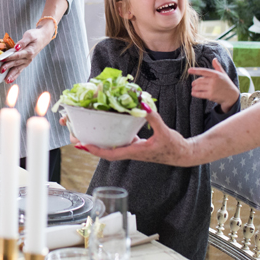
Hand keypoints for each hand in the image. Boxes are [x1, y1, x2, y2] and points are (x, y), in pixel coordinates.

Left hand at [0, 24, 52, 82]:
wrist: (43, 38)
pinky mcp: (26, 62)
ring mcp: (27, 61)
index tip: (2, 59)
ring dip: (12, 75)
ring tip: (6, 80)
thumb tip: (16, 47)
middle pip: (16, 63)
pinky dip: (15, 75)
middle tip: (1, 70)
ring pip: (18, 69)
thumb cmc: (36, 35)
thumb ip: (23, 42)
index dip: (9, 57)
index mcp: (29, 51)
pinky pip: (20, 70)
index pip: (17, 55)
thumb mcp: (30, 35)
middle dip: (8, 67)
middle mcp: (28, 58)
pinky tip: (10, 79)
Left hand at [73, 110, 191, 165]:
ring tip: (88, 132)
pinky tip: (109, 126)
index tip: (84, 145)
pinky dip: (112, 136)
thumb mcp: (164, 131)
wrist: (183, 155)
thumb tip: (143, 105)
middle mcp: (131, 152)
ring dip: (100, 142)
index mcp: (135, 152)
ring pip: (113, 147)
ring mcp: (134, 150)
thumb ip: (154, 118)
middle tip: (77, 138)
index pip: (111, 154)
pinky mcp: (137, 146)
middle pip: (107, 151)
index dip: (97, 150)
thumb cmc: (174, 147)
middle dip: (92, 146)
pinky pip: (121, 142)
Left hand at [188, 64, 239, 111]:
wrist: (232, 96)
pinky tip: (193, 93)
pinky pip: (200, 94)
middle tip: (193, 84)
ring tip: (193, 88)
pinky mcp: (210, 95)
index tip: (189, 70)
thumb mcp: (223, 74)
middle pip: (199, 80)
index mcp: (215, 74)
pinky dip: (195, 93)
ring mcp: (212, 88)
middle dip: (195, 82)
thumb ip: (217, 66)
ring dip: (194, 88)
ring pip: (198, 87)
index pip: (203, 71)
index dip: (195, 70)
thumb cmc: (227, 84)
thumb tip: (214, 59)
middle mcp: (213, 81)